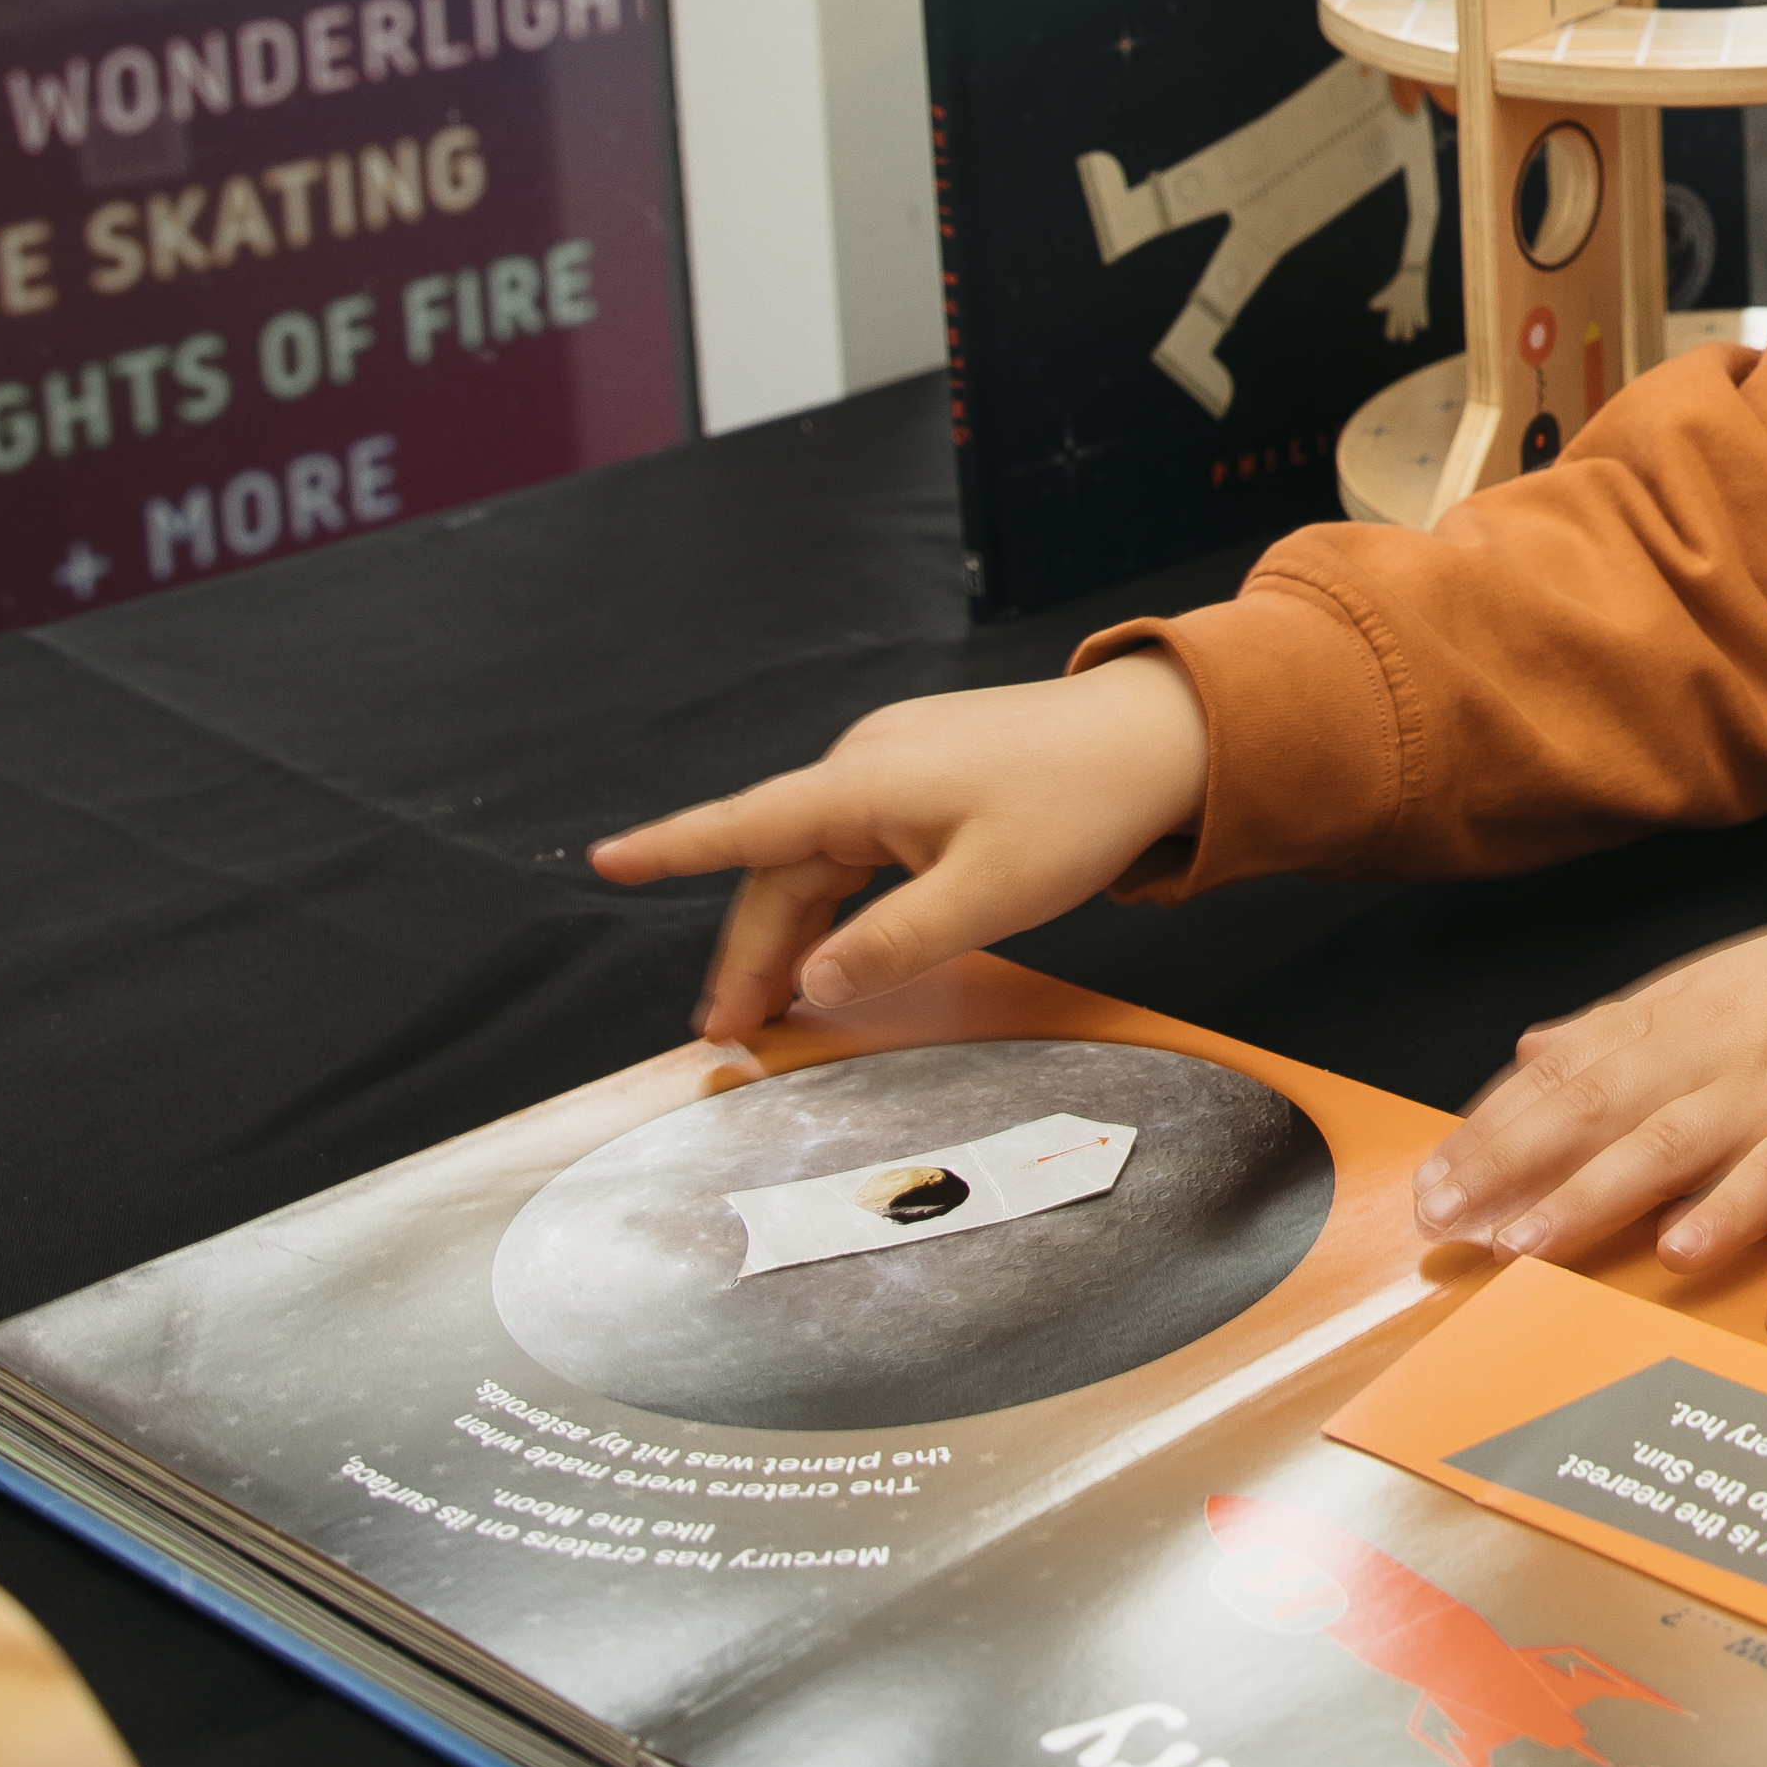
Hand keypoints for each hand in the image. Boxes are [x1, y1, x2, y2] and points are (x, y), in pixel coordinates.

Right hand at [585, 651, 1211, 1040]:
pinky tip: (834, 947)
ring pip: (817, 860)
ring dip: (791, 931)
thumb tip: (811, 984)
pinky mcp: (929, 772)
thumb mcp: (989, 895)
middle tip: (726, 1032)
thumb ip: (891, 945)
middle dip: (749, 950)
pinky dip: (834, 901)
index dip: (671, 849)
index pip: (744, 826)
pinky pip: (855, 844)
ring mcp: (897, 763)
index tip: (606, 861)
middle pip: (780, 866)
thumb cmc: (1082, 805)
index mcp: (865, 785)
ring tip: (769, 1008)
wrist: (1160, 735)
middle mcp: (866, 763)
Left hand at [1412, 910, 1766, 1273]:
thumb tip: (1525, 1053)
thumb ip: (1611, 1033)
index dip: (1488, 1127)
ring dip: (1589, 1194)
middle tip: (1444, 1219)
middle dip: (1509, 1162)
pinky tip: (1680, 1250)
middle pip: (1593, 1104)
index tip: (1428, 1181)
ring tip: (1524, 1244)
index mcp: (1664, 1018)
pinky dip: (1728, 1210)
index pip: (1558, 1073)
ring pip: (1666, 1141)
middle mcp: (1704, 1050)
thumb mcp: (1698, 994)